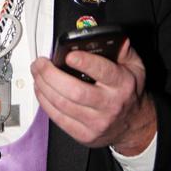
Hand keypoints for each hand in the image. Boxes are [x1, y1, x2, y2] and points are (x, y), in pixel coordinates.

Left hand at [31, 39, 156, 154]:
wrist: (134, 123)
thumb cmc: (128, 90)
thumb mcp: (134, 65)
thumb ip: (122, 48)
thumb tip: (108, 36)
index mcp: (121, 83)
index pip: (102, 72)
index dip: (84, 62)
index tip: (69, 55)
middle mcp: (109, 104)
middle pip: (75, 91)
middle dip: (51, 75)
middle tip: (40, 63)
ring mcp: (96, 122)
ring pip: (63, 105)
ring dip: (43, 86)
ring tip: (36, 73)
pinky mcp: (85, 135)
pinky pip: (59, 119)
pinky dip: (45, 103)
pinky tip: (41, 90)